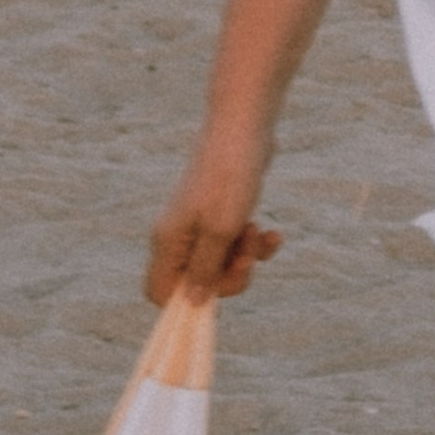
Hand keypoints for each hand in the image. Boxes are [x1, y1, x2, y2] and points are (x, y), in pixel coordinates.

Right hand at [147, 132, 284, 305]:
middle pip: (197, 282)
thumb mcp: (221, 231)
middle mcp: (179, 235)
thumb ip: (206, 270)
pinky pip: (237, 243)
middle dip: (229, 275)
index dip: (186, 302)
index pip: (159, 292)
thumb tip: (193, 304)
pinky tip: (275, 234)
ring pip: (222, 263)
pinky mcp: (222, 213)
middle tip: (247, 257)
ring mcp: (200, 224)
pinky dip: (256, 243)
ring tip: (259, 234)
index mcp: (168, 241)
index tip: (217, 292)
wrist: (245, 129)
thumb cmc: (230, 179)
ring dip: (247, 257)